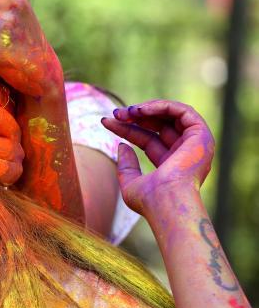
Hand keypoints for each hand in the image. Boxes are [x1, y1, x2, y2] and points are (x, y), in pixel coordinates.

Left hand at [101, 100, 214, 214]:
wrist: (166, 201)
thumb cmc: (149, 200)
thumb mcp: (130, 183)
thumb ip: (126, 166)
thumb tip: (122, 145)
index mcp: (171, 165)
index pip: (147, 139)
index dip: (126, 128)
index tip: (105, 122)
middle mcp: (185, 153)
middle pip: (158, 125)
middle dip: (136, 116)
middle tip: (115, 113)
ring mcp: (195, 145)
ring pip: (172, 115)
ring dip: (147, 108)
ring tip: (127, 111)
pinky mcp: (201, 136)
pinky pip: (183, 111)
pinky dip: (162, 106)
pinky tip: (141, 110)